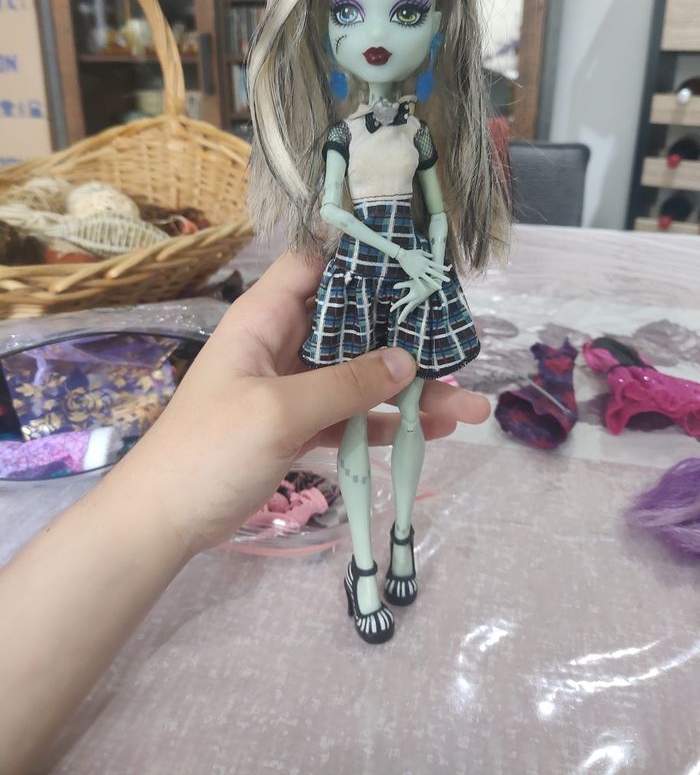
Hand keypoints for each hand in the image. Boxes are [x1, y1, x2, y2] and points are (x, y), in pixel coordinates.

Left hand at [131, 252, 488, 554]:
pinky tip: (431, 432)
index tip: (414, 269)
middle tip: (463, 346)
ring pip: (360, 375)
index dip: (360, 260)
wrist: (165, 519)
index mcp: (265, 319)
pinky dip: (384, 422)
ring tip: (468, 408)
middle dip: (406, 336)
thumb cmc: (210, 449)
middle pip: (353, 325)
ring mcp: (293, 387)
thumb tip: (407, 361)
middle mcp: (282, 344)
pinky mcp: (300, 426)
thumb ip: (344, 384)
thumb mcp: (279, 411)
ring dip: (410, 390)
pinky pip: (350, 414)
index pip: (315, 266)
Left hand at [391, 278, 439, 323]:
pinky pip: (414, 306)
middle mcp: (415, 301)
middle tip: (399, 322)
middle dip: (402, 316)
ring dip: (406, 314)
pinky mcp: (421, 300)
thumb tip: (393, 287)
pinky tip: (410, 311)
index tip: (390, 310)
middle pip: (407, 310)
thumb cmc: (422, 282)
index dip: (395, 306)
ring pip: (411, 309)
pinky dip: (411, 309)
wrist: (434, 284)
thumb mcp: (411, 282)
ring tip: (402, 319)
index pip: (401, 303)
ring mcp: (418, 301)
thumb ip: (402, 285)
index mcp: (411, 297)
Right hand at [396, 247, 449, 286]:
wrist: (402, 255)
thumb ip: (427, 254)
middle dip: (442, 277)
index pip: (437, 265)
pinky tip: (425, 290)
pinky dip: (422, 285)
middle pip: (435, 273)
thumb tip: (433, 256)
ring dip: (434, 284)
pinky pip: (419, 281)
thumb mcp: (420, 252)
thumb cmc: (411, 252)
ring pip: (428, 279)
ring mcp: (419, 272)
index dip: (443, 267)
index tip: (449, 270)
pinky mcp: (414, 275)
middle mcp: (424, 267)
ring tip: (440, 287)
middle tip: (448, 280)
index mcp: (426, 261)